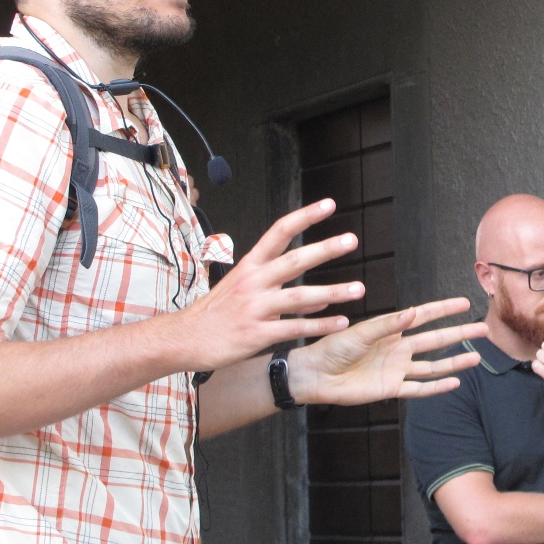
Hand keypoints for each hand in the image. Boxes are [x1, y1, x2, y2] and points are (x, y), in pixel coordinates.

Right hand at [174, 200, 369, 371]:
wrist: (184, 339)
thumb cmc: (216, 314)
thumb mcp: (246, 294)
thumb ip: (285, 294)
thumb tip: (321, 298)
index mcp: (250, 265)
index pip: (279, 232)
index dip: (304, 216)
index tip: (329, 205)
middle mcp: (253, 282)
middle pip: (294, 260)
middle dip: (324, 249)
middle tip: (351, 240)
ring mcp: (255, 308)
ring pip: (300, 296)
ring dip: (332, 292)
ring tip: (358, 289)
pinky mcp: (256, 333)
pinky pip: (294, 327)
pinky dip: (320, 325)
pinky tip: (341, 322)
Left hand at [287, 298, 486, 405]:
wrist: (316, 375)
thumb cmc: (332, 348)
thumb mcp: (360, 333)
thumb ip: (388, 325)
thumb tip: (414, 312)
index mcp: (390, 330)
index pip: (424, 316)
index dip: (444, 309)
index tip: (464, 303)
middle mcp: (398, 348)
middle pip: (435, 340)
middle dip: (459, 334)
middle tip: (483, 328)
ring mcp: (396, 369)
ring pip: (433, 365)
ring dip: (454, 361)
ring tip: (477, 356)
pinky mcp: (391, 389)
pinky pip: (419, 388)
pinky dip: (437, 387)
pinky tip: (455, 382)